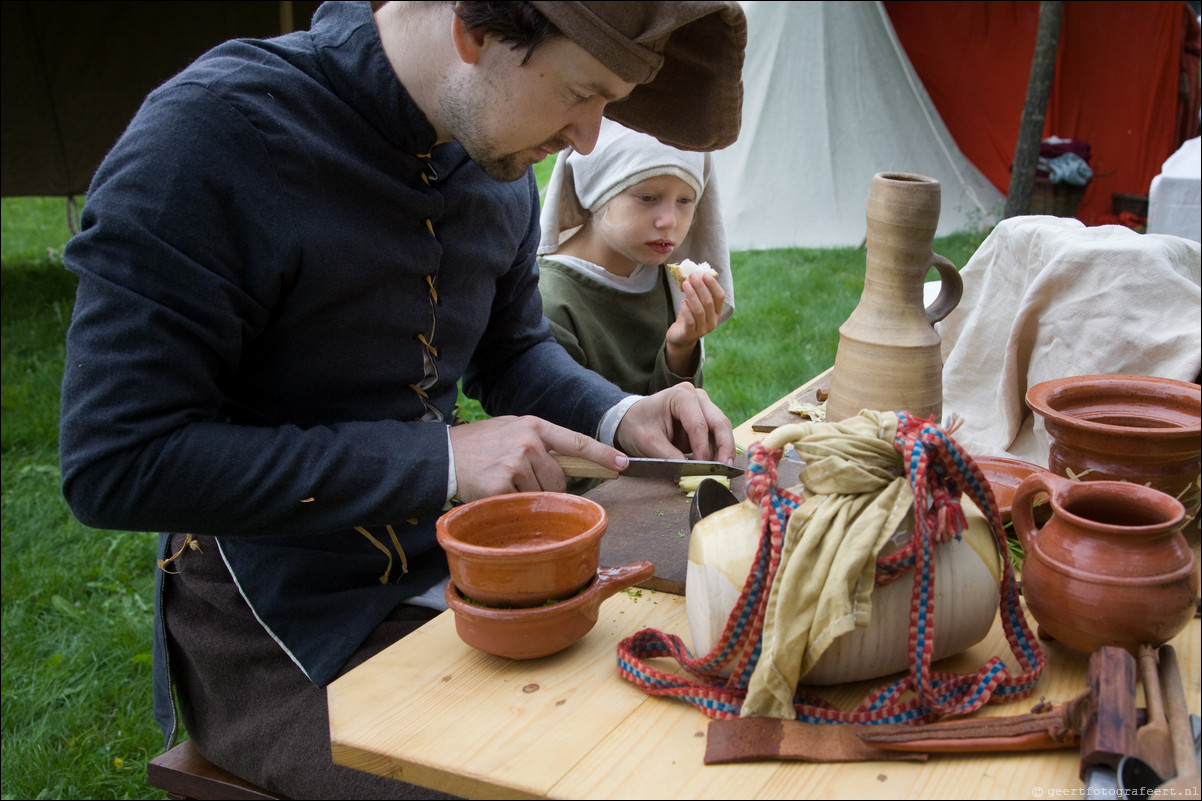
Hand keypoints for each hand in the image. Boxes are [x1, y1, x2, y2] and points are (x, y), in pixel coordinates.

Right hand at [448, 416, 627, 502]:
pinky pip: (521, 506)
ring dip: (525, 498)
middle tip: (516, 480)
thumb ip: (537, 443)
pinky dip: (509, 506)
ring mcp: (515, 463)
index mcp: (533, 426)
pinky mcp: (501, 485)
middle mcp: (528, 442)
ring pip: (540, 495)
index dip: (601, 454)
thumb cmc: (476, 446)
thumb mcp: (509, 431)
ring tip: (501, 484)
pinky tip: (492, 493)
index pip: (575, 441)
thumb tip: (567, 464)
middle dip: (544, 486)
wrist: (441, 456)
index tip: (623, 464)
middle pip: (558, 479)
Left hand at [614, 383, 734, 464]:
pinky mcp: (704, 421)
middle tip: (726, 469)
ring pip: (722, 430)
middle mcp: (697, 398)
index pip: (699, 424)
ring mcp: (703, 408)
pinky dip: (718, 452)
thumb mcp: (648, 442)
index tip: (703, 468)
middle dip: (724, 447)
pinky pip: (716, 437)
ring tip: (723, 472)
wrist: (630, 420)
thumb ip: (670, 457)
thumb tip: (689, 474)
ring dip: (724, 451)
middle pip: (719, 423)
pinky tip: (717, 467)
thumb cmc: (636, 425)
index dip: (702, 448)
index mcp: (681, 396)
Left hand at [665, 272, 725, 374]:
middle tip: (692, 276)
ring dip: (692, 295)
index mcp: (716, 312)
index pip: (720, 297)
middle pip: (709, 302)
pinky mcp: (690, 334)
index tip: (704, 274)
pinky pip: (690, 321)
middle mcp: (712, 321)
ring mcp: (702, 329)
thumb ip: (696, 292)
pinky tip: (682, 301)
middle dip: (700, 287)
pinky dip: (686, 310)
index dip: (713, 285)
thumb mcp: (694, 304)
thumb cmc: (688, 316)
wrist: (680, 337)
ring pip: (699, 310)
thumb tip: (694, 273)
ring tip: (685, 284)